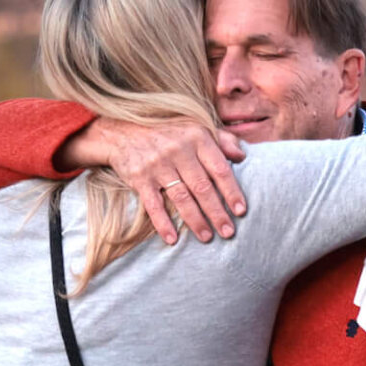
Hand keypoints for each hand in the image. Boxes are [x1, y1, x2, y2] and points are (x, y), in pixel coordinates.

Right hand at [75, 117, 246, 244]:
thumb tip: (242, 157)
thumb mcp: (196, 127)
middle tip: (228, 232)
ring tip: (207, 237)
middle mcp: (179, 151)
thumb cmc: (168, 131)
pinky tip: (172, 238)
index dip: (232, 191)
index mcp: (197, 138)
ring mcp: (158, 165)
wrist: (123, 131)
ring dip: (195, 220)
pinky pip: (153, 204)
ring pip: (181, 197)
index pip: (219, 169)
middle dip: (217, 212)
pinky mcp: (140, 178)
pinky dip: (162, 223)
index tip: (241, 211)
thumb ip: (222, 140)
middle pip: (202, 187)